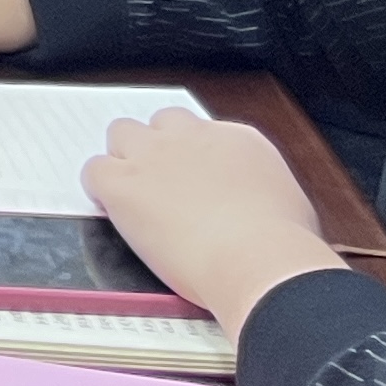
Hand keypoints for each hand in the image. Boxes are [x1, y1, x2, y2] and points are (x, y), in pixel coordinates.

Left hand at [79, 110, 345, 326]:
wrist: (261, 263)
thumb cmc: (284, 248)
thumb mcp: (290, 206)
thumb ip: (262, 191)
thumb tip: (260, 205)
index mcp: (237, 140)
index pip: (202, 131)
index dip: (194, 156)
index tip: (193, 178)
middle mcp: (192, 137)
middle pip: (161, 123)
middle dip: (158, 147)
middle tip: (161, 184)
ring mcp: (154, 156)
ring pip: (122, 133)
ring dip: (125, 159)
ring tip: (134, 194)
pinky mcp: (124, 184)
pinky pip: (94, 171)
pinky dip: (99, 188)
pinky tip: (111, 209)